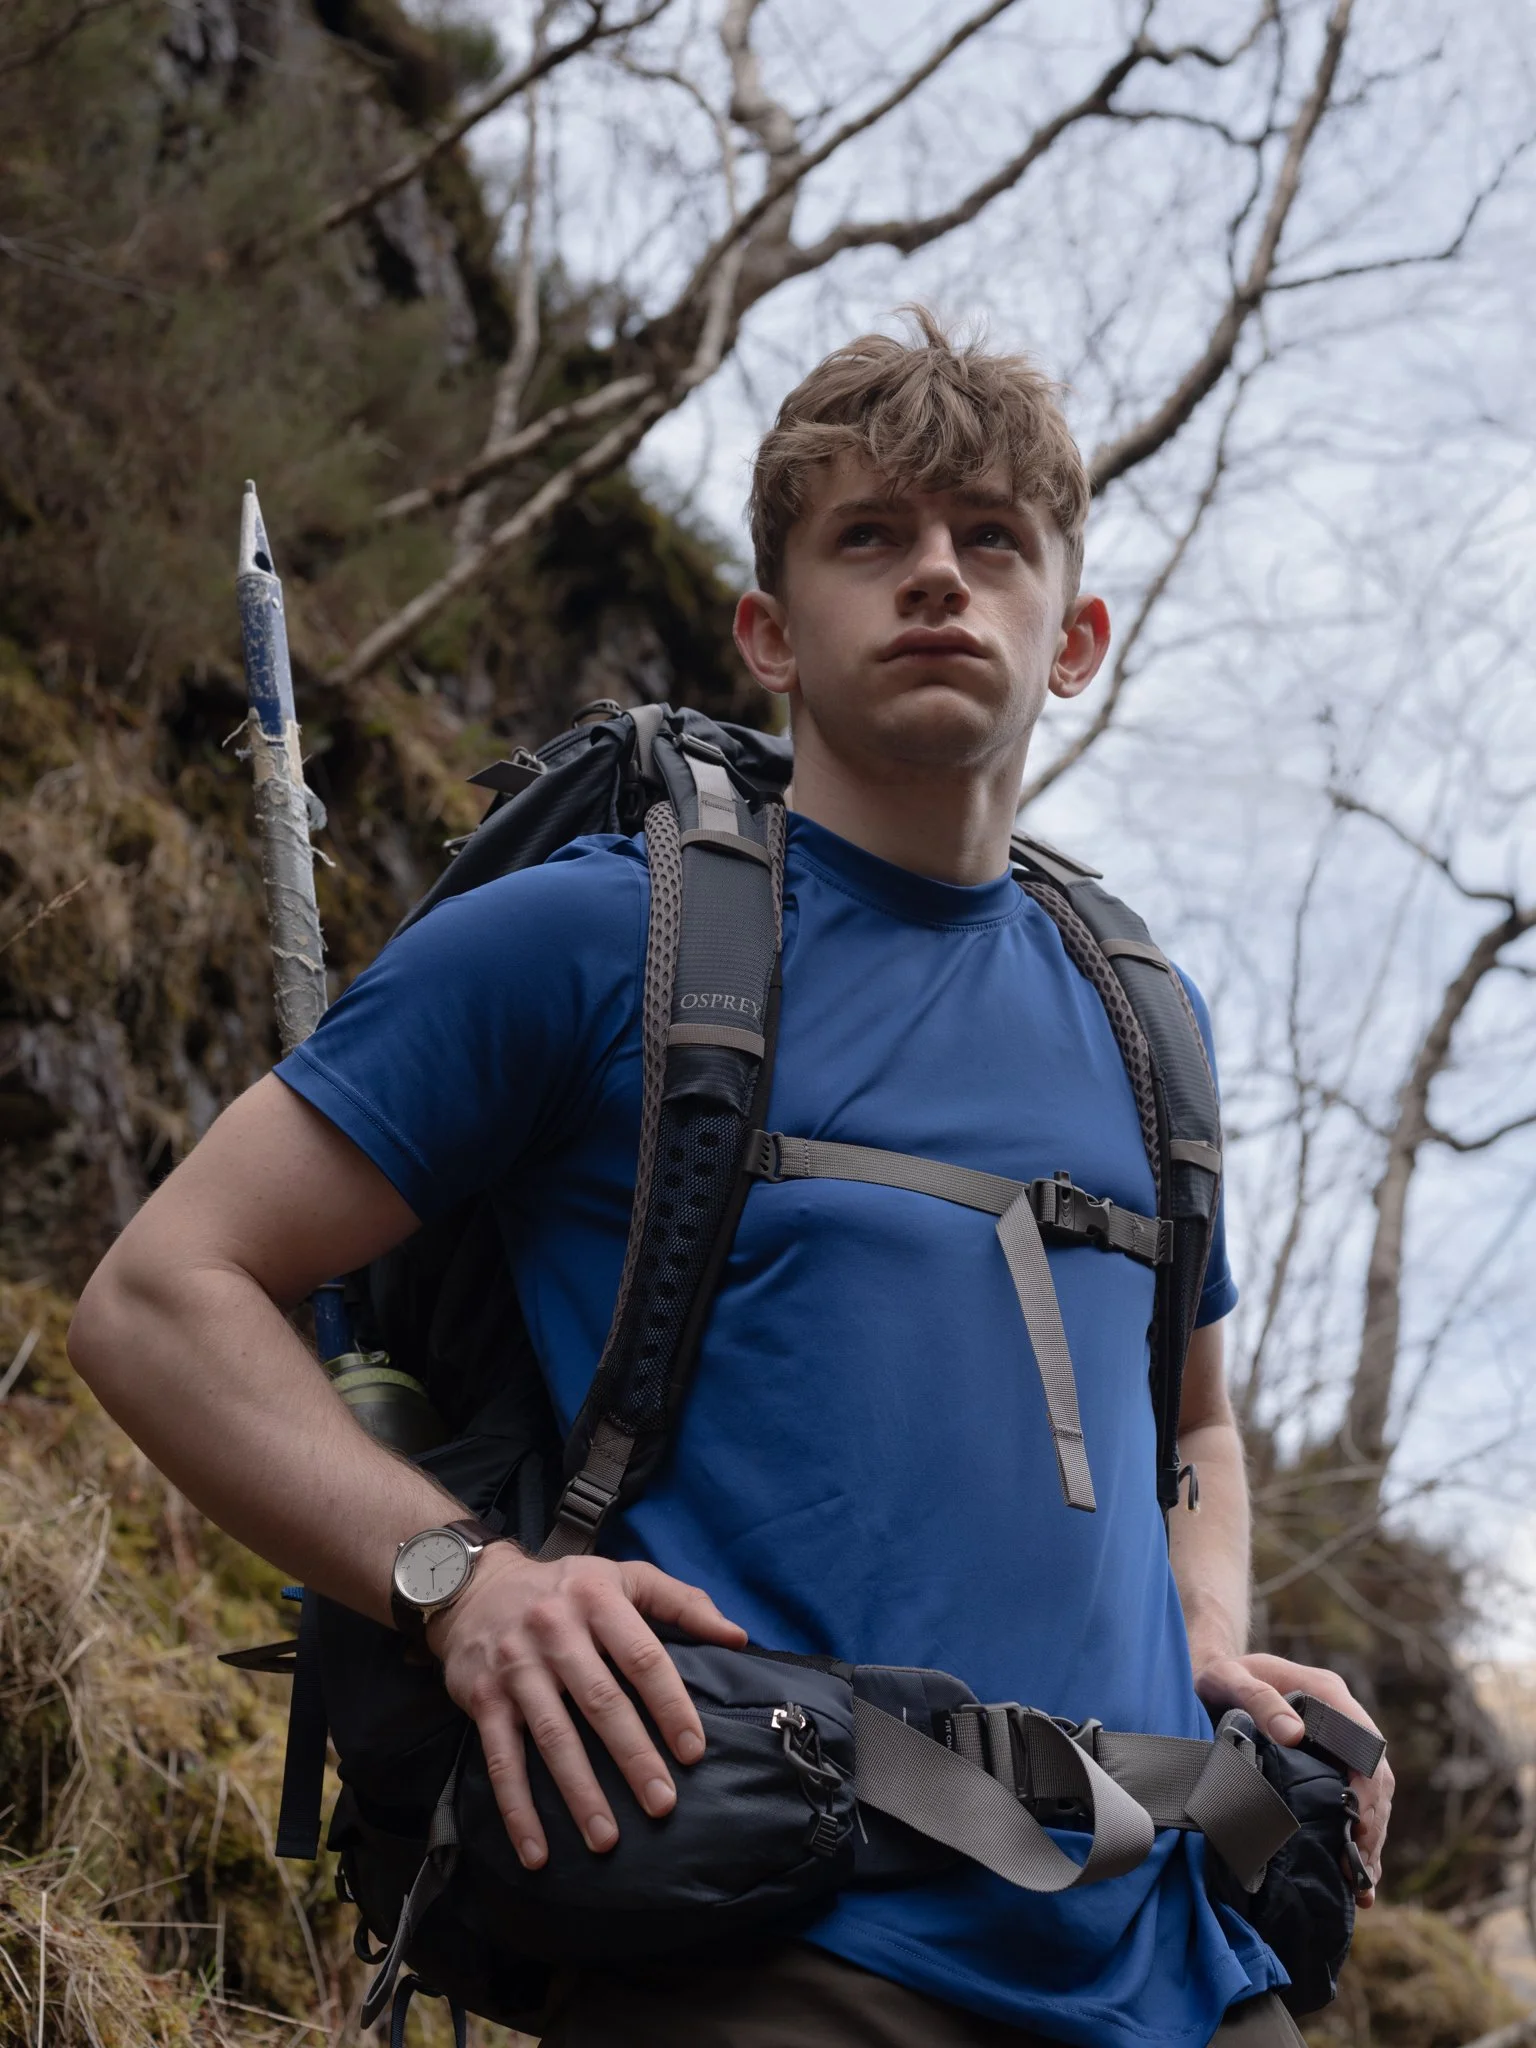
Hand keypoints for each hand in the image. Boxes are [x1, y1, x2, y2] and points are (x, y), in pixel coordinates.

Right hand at [428, 1544, 745, 1870]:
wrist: (474, 1586)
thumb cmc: (566, 1588)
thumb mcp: (625, 1577)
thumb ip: (683, 1603)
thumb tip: (738, 1638)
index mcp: (598, 1600)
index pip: (643, 1658)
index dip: (670, 1705)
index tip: (694, 1751)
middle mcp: (555, 1632)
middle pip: (601, 1702)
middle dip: (633, 1757)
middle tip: (662, 1804)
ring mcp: (516, 1668)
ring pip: (554, 1736)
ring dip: (580, 1792)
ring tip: (607, 1838)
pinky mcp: (483, 1699)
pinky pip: (502, 1759)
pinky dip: (517, 1808)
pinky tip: (537, 1850)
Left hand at [1194, 1651, 1392, 1905]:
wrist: (1207, 1672)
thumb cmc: (1217, 1673)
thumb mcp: (1229, 1678)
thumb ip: (1259, 1700)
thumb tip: (1294, 1734)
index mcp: (1326, 1694)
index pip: (1365, 1743)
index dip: (1367, 1785)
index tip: (1356, 1822)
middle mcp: (1340, 1718)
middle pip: (1375, 1775)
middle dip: (1372, 1823)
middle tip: (1358, 1867)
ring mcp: (1336, 1744)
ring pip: (1371, 1795)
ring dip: (1370, 1838)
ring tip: (1362, 1885)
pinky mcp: (1325, 1765)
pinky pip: (1352, 1802)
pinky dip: (1356, 1837)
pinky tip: (1355, 1876)